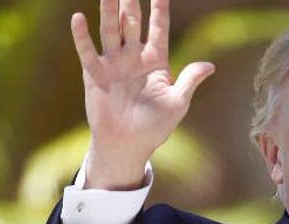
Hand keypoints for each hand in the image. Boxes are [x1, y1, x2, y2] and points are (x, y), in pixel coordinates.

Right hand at [70, 0, 213, 188]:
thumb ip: (190, 81)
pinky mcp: (95, 74)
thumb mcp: (177, 103)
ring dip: (109, 10)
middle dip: (131, 2)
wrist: (129, 144)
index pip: (158, 29)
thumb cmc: (156, 126)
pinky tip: (79, 17)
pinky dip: (82, 36)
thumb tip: (210, 66)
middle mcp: (133, 57)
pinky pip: (88, 51)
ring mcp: (113, 63)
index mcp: (156, 61)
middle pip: (132, 22)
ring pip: (111, 30)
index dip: (159, 9)